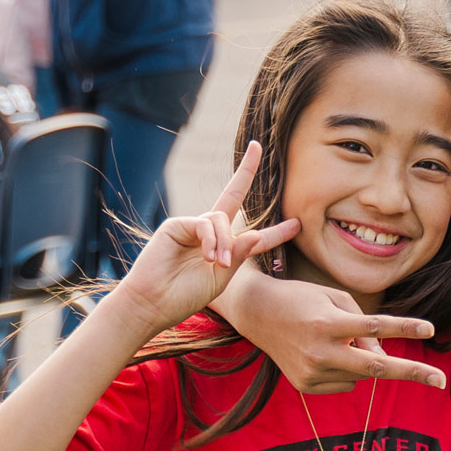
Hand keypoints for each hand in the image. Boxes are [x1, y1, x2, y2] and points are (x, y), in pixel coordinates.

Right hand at [111, 142, 298, 336]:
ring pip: (222, 219)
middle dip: (246, 171)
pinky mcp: (177, 224)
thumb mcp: (221, 278)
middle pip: (233, 197)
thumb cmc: (184, 296)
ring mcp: (192, 226)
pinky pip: (205, 223)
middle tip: (258, 147)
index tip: (297, 224)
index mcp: (223, 249)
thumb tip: (256, 233)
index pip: (254, 235)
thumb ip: (239, 256)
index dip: (276, 231)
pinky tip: (208, 256)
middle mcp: (208, 233)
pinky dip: (211, 240)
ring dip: (225, 242)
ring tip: (219, 263)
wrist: (152, 304)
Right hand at [250, 283, 446, 392]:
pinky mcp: (306, 386)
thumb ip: (364, 326)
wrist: (257, 314)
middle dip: (411, 372)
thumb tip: (384, 359)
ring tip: (337, 341)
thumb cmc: (303, 299)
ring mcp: (311, 372)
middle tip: (440, 380)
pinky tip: (325, 354)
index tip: (429, 329)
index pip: (375, 326)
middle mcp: (319, 351)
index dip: (405, 328)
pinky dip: (347, 370)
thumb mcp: (335, 299)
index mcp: (328, 322)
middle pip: (374, 366)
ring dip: (363, 360)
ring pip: (361, 373)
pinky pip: (345, 383)